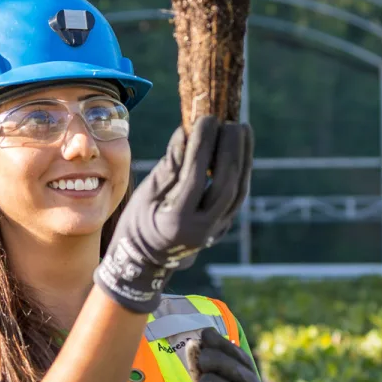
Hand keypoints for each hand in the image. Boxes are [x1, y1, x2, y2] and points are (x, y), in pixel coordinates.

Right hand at [93, 116, 252, 312]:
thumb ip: (169, 166)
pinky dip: (241, 170)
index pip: (196, 177)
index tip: (207, 119)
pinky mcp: (223, 227)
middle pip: (226, 185)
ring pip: (238, 191)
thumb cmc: (138, 223)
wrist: (146, 262)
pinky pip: (238, 196)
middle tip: (231, 122)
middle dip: (231, 150)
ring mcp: (216, 231)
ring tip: (243, 129)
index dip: (204, 145)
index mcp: (177, 222)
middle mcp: (202, 229)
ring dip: (243, 158)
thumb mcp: (146, 195)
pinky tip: (241, 149)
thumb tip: (186, 132)